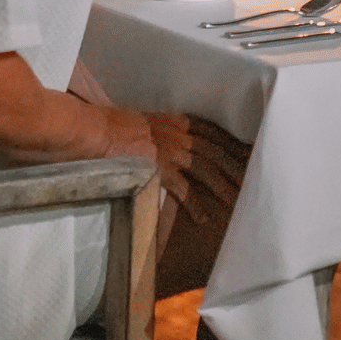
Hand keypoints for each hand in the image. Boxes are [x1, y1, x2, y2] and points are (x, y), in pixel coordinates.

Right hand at [99, 107, 249, 226]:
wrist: (87, 130)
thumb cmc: (107, 127)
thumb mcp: (142, 123)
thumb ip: (162, 132)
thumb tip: (171, 147)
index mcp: (175, 120)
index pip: (215, 131)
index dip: (233, 144)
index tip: (249, 154)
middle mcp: (178, 133)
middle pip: (217, 151)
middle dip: (236, 168)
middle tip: (253, 183)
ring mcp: (169, 150)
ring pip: (207, 170)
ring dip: (223, 188)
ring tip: (236, 204)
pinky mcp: (157, 168)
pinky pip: (184, 189)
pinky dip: (196, 205)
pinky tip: (203, 219)